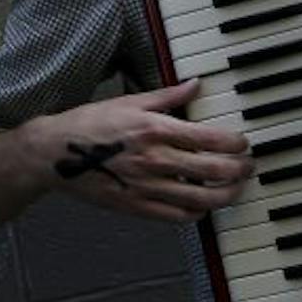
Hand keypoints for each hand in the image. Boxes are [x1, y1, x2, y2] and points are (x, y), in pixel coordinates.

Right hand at [44, 78, 253, 222]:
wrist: (53, 154)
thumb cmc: (89, 124)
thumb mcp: (128, 101)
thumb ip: (167, 95)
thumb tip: (195, 83)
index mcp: (155, 129)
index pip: (211, 139)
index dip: (236, 144)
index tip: (243, 144)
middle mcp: (155, 160)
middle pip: (214, 171)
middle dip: (240, 170)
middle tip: (247, 166)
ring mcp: (146, 187)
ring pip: (201, 199)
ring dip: (226, 195)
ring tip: (234, 188)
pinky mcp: (136, 207)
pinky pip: (176, 218)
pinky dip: (196, 214)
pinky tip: (202, 206)